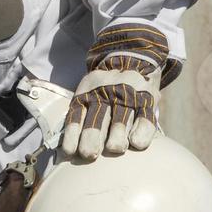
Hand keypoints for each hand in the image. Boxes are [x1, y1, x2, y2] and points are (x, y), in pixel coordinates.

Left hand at [60, 23, 181, 160]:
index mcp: (86, 94)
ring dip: (116, 137)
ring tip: (114, 148)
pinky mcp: (147, 101)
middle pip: (97, 120)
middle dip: (91, 139)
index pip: (76, 117)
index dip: (72, 135)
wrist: (131, 57)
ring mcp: (128, 97)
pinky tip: (136, 143)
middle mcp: (106, 95)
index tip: (69, 152)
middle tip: (89, 153)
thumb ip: (80, 115)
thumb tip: (64, 152)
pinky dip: (142, 132)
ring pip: (121, 120)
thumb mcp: (87, 92)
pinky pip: (146, 118)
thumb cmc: (104, 88)